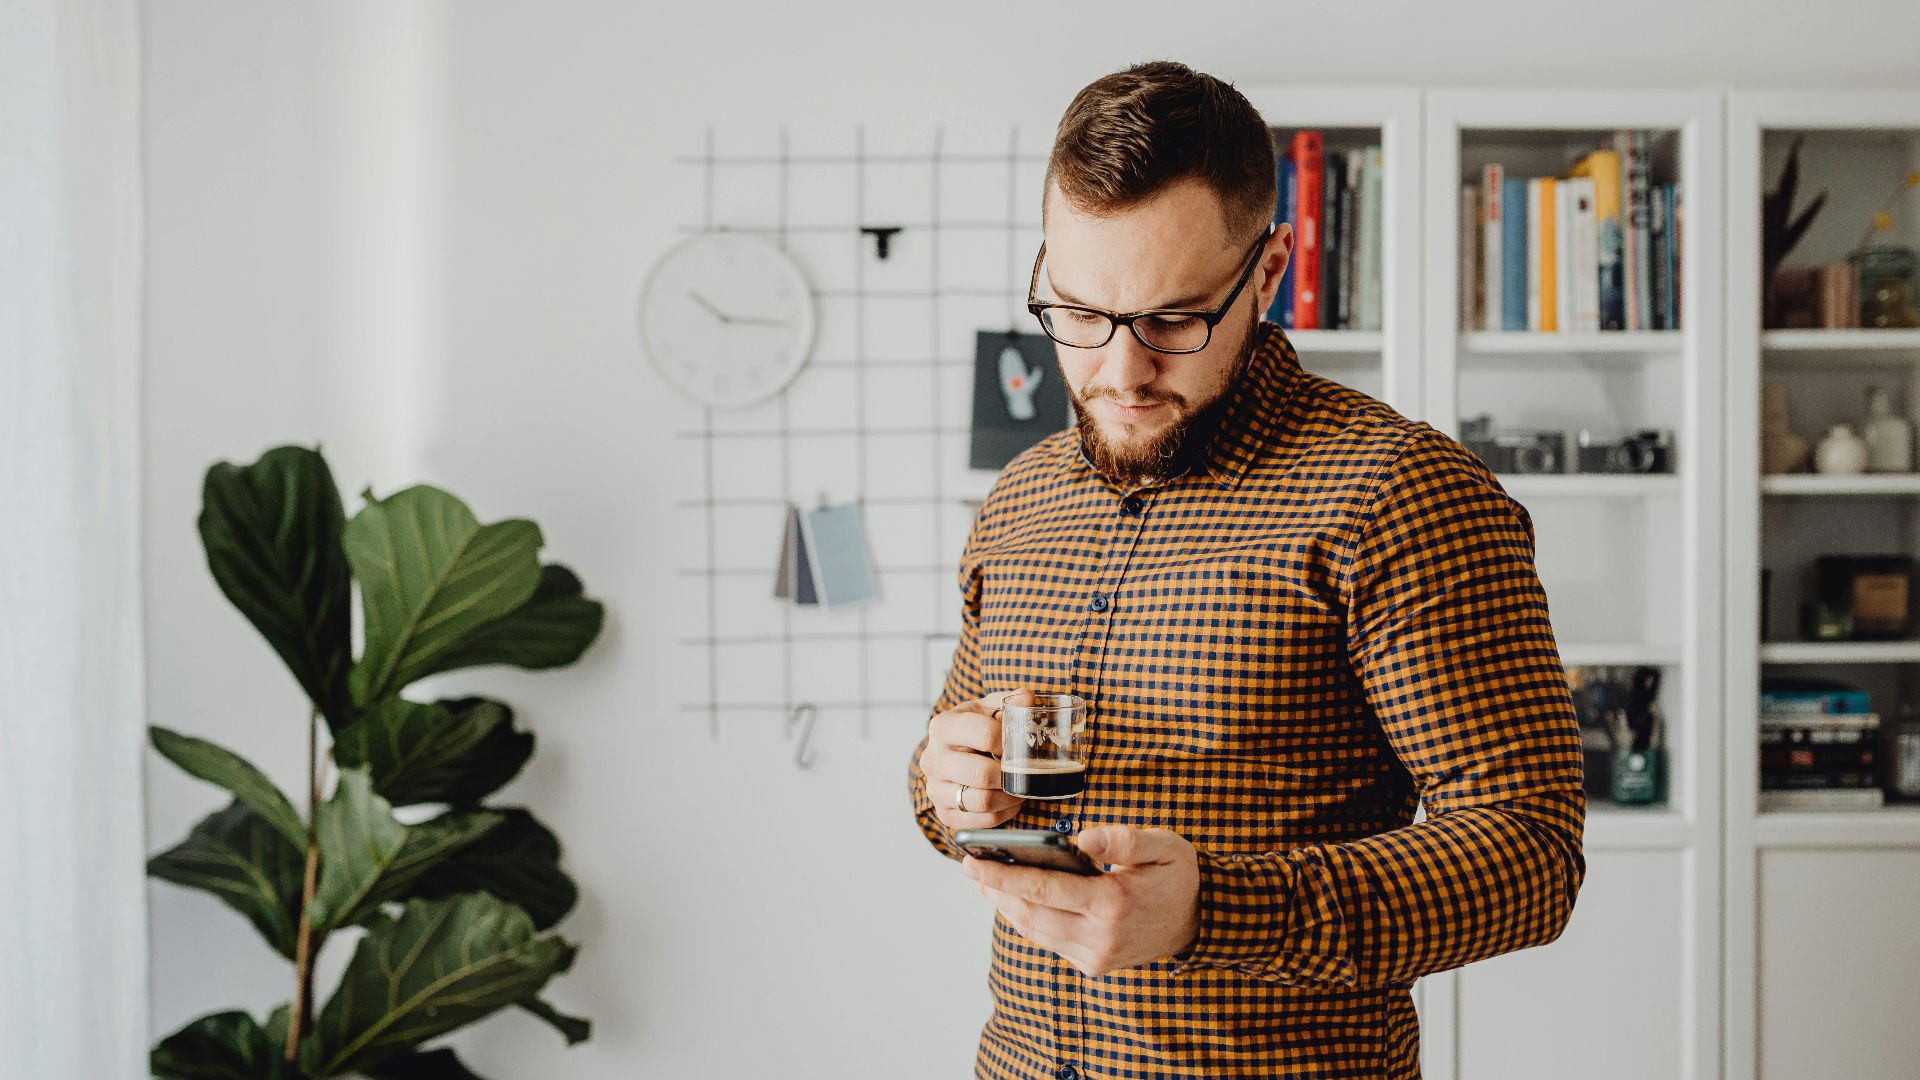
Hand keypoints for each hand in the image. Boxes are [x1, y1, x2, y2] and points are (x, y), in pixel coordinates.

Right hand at [919, 688, 1035, 830]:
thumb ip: (1010, 701)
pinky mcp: (944, 813)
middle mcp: (932, 758)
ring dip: (1009, 797)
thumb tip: (1028, 699)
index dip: (1011, 743)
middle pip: (982, 773)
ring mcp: (934, 788)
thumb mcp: (990, 708)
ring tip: (1019, 788)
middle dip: (1011, 774)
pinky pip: (980, 821)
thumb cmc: (976, 728)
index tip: (1020, 746)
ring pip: (980, 801)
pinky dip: (1002, 814)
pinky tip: (1008, 802)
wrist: (953, 751)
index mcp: (943, 726)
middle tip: (1024, 771)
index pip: (986, 735)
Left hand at [962, 825, 1200, 976]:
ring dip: (1005, 907)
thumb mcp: (1164, 845)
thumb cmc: (1178, 875)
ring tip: (984, 880)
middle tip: (969, 866)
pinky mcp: (1093, 966)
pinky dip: (1027, 920)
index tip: (972, 861)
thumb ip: (1124, 838)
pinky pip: (1049, 942)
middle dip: (994, 890)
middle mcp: (1100, 938)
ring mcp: (1095, 957)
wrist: (1201, 922)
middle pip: (1030, 915)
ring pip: (1035, 932)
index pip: (1043, 890)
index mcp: (1113, 904)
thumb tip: (1082, 837)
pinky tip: (1014, 899)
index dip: (1002, 876)